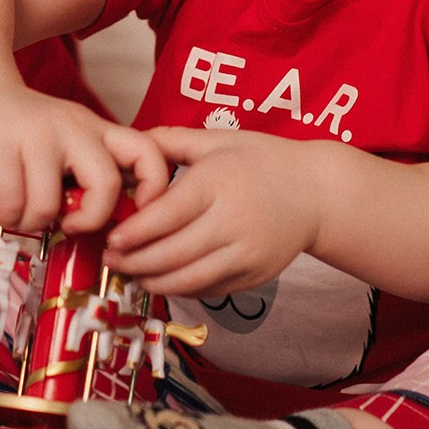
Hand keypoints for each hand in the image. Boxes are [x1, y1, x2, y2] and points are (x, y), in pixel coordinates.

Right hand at [0, 78, 169, 235]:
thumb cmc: (22, 129)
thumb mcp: (67, 140)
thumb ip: (89, 173)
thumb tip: (111, 228)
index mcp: (96, 129)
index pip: (148, 153)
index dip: (155, 190)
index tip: (133, 218)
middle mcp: (72, 128)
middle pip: (106, 185)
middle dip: (89, 220)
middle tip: (68, 225)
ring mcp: (35, 136)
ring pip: (48, 205)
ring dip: (31, 223)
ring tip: (20, 213)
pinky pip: (11, 204)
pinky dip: (4, 217)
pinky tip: (0, 208)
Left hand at [102, 125, 325, 297]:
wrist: (318, 193)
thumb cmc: (264, 161)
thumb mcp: (220, 140)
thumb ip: (172, 141)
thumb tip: (129, 141)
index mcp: (218, 182)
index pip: (167, 215)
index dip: (134, 232)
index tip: (110, 239)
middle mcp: (232, 220)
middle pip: (172, 253)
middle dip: (135, 262)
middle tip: (111, 261)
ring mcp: (246, 253)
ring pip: (189, 279)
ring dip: (154, 282)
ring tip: (132, 275)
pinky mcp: (255, 276)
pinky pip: (210, 289)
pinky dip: (182, 289)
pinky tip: (164, 280)